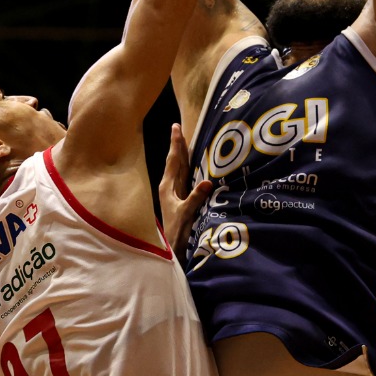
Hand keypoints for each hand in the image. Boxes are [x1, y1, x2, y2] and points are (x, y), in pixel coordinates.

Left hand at [159, 122, 211, 248]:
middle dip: (177, 144)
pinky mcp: (179, 199)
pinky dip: (186, 166)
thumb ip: (195, 198)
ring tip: (183, 141)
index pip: (173, 160)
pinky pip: (183, 177)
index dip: (176, 144)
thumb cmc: (176, 232)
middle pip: (174, 161)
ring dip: (181, 154)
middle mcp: (168, 187)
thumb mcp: (186, 214)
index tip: (176, 127)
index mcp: (167, 187)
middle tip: (178, 127)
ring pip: (178, 168)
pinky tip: (189, 165)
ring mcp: (173, 193)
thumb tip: (207, 181)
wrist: (171, 248)